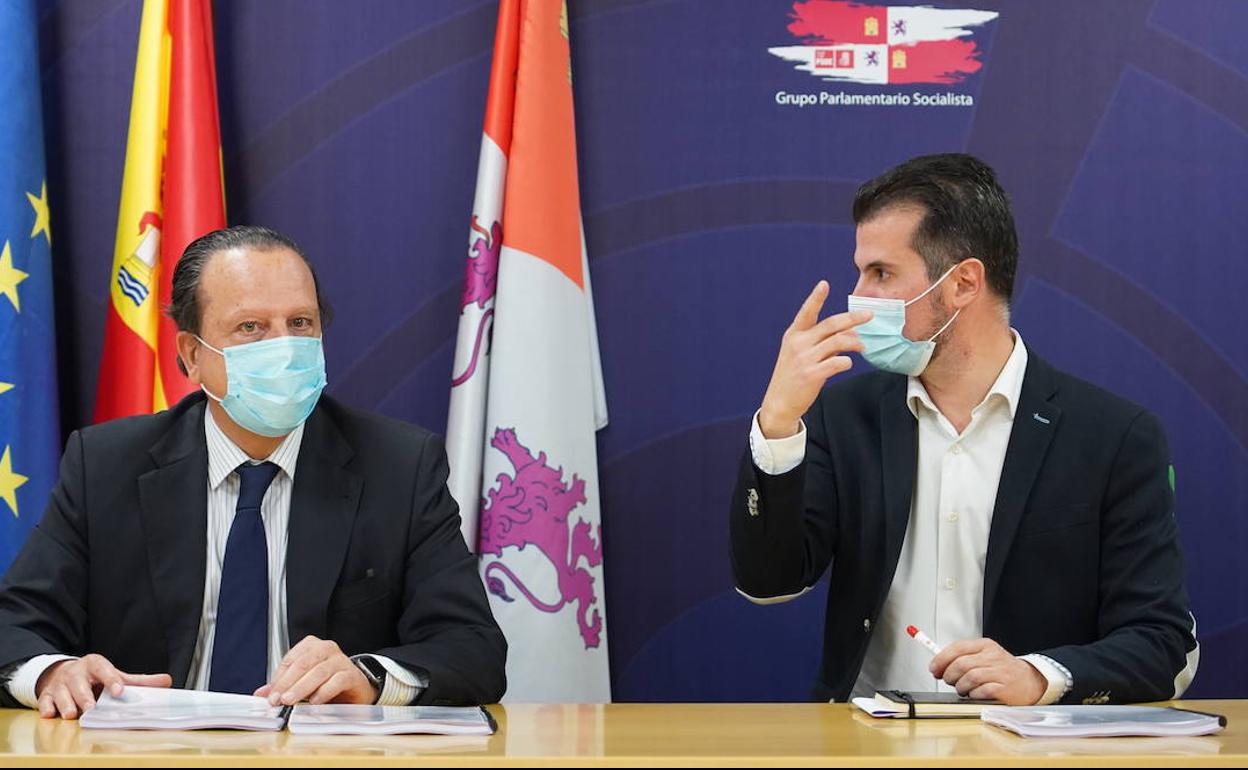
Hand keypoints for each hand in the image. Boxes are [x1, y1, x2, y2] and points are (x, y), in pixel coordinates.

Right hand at [35, 655, 171, 718]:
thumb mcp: (115, 675)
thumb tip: (167, 681)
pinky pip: (45, 703)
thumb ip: (138, 681)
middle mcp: (76, 673)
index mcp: (95, 664)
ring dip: (67, 705)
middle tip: (92, 708)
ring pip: (61, 695)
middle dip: (85, 697)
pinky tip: (51, 715)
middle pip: (80, 685)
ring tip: (73, 714)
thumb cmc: (94, 678)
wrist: (63, 673)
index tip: (119, 691)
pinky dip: (48, 709)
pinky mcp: (46, 695)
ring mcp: (60, 685)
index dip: (112, 680)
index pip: (105, 669)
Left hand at [254, 635, 376, 705]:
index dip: (279, 678)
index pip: (291, 659)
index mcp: (311, 646)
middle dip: (288, 683)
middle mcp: (326, 649)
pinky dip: (324, 691)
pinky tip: (314, 701)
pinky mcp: (351, 674)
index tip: (270, 695)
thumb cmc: (326, 681)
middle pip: (303, 664)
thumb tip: (261, 693)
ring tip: (290, 700)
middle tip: (278, 699)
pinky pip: (337, 681)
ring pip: (319, 672)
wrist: (354, 688)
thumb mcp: (302, 682)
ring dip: (302, 688)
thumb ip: (282, 685)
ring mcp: (340, 660)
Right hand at [758, 281, 870, 438]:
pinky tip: (846, 363)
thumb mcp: (799, 354)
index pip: (806, 312)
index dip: (816, 298)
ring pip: (838, 342)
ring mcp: (805, 359)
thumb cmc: (792, 376)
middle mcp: (798, 344)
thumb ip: (820, 341)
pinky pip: (838, 362)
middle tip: (868, 315)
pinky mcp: (812, 374)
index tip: (824, 284)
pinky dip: (846, 361)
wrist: (780, 403)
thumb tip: (849, 334)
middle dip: (852, 318)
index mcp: (793, 335)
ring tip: (863, 346)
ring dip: (855, 343)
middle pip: (831, 325)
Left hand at [929, 638, 1046, 704]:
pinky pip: (981, 691)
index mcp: (985, 645)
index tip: (934, 668)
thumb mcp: (984, 656)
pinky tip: (976, 694)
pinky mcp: (1005, 688)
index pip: (957, 648)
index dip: (941, 659)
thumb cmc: (1002, 670)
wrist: (1031, 681)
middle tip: (949, 681)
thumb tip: (937, 665)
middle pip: (961, 664)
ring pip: (969, 678)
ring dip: (960, 686)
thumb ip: (962, 657)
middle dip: (949, 675)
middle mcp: (993, 656)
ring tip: (963, 689)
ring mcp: (1000, 672)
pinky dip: (974, 695)